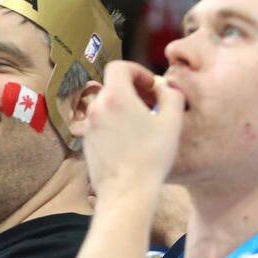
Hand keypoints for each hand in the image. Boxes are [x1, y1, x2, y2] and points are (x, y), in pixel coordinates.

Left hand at [83, 60, 183, 195]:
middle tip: (152, 103)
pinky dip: (114, 120)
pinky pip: (100, 122)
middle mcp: (96, 109)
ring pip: (105, 104)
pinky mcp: (86, 141)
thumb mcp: (171, 120)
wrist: (126, 191)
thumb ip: (171, 94)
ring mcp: (88, 126)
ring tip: (144, 121)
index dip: (137, 71)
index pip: (118, 67)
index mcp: (114, 97)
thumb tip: (163, 86)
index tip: (150, 86)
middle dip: (133, 89)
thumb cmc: (151, 157)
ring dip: (124, 105)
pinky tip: (131, 137)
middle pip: (112, 86)